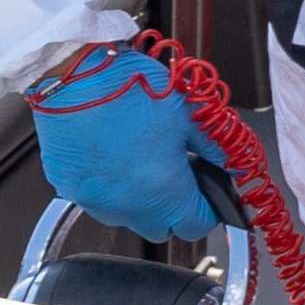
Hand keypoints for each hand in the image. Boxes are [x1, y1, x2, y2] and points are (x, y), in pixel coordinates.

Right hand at [29, 45, 225, 240]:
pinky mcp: (67, 189)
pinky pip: (97, 202)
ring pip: (127, 218)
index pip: (197, 226)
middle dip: (176, 209)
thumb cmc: (132, 89)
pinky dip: (111, 188)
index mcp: (161, 191)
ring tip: (145, 159)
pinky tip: (116, 156)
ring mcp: (92, 201)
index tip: (209, 191)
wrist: (76, 75)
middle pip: (162, 230)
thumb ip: (218, 149)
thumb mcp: (191, 114)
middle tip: (179, 173)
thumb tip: (237, 166)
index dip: (209, 209)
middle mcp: (125, 206)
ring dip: (142, 201)